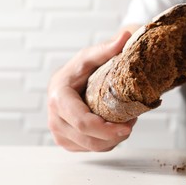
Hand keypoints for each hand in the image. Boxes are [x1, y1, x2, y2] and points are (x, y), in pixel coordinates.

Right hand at [47, 31, 136, 150]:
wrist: (75, 79)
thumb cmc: (84, 67)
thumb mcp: (94, 55)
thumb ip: (109, 48)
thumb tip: (125, 36)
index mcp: (59, 95)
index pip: (81, 121)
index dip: (105, 129)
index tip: (128, 127)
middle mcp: (54, 116)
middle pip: (87, 138)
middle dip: (114, 136)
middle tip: (131, 124)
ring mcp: (58, 130)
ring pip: (90, 147)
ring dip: (111, 140)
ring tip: (125, 124)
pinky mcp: (65, 139)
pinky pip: (88, 149)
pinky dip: (104, 143)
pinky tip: (113, 130)